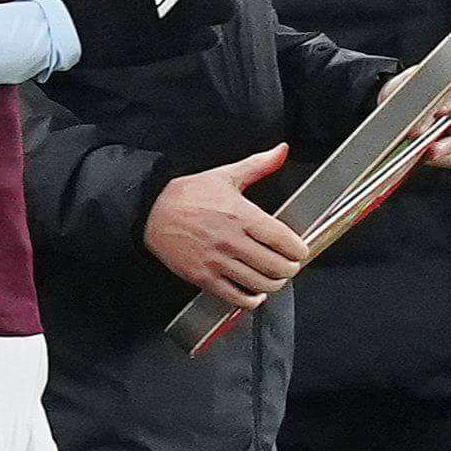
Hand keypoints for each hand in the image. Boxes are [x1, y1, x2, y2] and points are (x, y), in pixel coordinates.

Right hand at [147, 142, 310, 309]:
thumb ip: (258, 165)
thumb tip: (281, 150)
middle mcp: (231, 240)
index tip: (300, 250)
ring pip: (259, 284)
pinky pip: (235, 297)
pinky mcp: (203, 277)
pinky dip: (251, 301)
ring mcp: (217, 261)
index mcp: (240, 214)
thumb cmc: (188, 195)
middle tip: (290, 266)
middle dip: (290, 269)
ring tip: (275, 278)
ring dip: (274, 285)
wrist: (151, 212)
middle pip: (275, 266)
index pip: (281, 239)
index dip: (297, 249)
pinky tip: (256, 295)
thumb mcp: (225, 175)